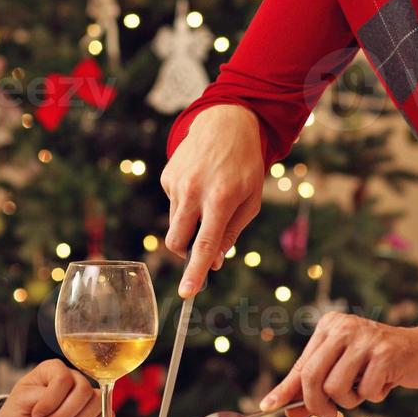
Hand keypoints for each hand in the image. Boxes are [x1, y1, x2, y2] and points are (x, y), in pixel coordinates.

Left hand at [0, 360, 101, 416]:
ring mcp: (84, 397)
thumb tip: (62, 397)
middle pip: (84, 390)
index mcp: (53, 370)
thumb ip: (39, 396)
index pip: (63, 379)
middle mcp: (72, 379)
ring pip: (98, 402)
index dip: (51, 401)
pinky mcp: (92, 415)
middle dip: (65, 415)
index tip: (36, 415)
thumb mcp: (19, 403)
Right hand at [161, 104, 265, 296]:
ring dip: (189, 224)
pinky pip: (173, 205)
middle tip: (202, 246)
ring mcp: (176, 184)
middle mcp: (194, 192)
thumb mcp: (251, 200)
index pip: (203, 245)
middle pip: (176, 241)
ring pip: (175, 224)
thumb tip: (213, 261)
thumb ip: (231, 233)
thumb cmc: (244, 166)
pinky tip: (199, 184)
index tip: (186, 294)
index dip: (194, 272)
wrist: (225, 122)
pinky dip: (185, 205)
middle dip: (185, 253)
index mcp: (220, 200)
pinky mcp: (166, 177)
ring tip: (209, 198)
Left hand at [259, 312, 417, 416]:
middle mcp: (343, 327)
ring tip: (366, 388)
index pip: (301, 365)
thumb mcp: (345, 372)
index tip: (267, 407)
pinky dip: (374, 395)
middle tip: (331, 415)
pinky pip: (366, 391)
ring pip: (336, 388)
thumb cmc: (381, 363)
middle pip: (312, 378)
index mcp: (329, 327)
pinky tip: (385, 381)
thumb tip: (287, 409)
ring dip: (351, 400)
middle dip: (318, 405)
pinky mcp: (385, 353)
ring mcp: (364, 338)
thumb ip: (317, 389)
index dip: (285, 390)